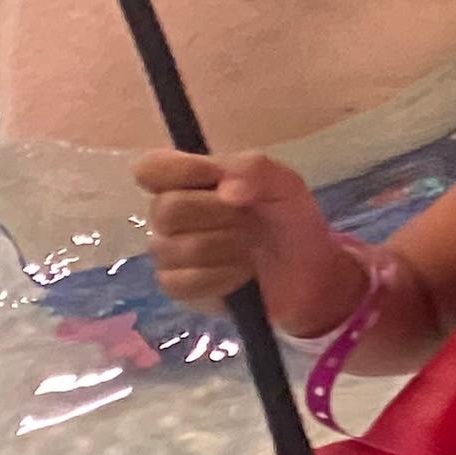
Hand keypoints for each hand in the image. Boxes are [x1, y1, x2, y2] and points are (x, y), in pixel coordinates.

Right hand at [133, 147, 342, 320]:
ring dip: (229, 247)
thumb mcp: (283, 183)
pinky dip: (224, 276)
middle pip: (167, 209)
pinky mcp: (176, 286)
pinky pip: (185, 282)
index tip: (217, 177)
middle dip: (221, 214)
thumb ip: (254, 170)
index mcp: (186, 180)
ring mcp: (167, 251)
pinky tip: (242, 271)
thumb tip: (226, 189)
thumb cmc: (285, 218)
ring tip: (250, 247)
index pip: (150, 168)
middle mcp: (167, 215)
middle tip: (249, 220)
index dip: (181, 170)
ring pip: (181, 248)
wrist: (305, 268)